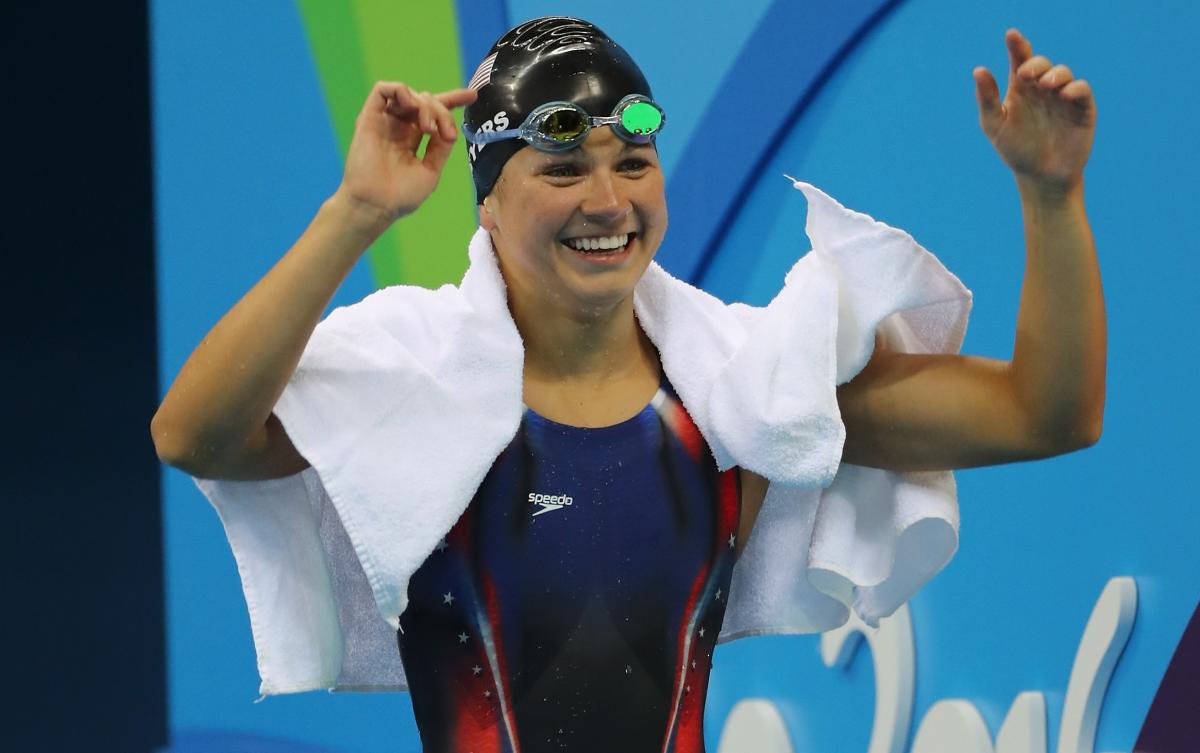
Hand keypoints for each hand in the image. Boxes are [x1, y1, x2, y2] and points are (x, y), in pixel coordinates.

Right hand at [335, 82, 477, 228]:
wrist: (377, 205)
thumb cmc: (401, 196)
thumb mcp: (430, 171)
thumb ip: (440, 148)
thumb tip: (450, 129)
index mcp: (411, 139)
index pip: (433, 113)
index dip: (453, 100)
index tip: (473, 96)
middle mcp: (398, 128)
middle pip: (425, 101)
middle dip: (442, 111)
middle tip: (445, 134)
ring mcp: (384, 122)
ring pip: (408, 94)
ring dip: (424, 104)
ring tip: (428, 127)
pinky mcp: (369, 119)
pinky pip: (382, 90)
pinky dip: (400, 90)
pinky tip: (411, 104)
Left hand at [973, 29, 1095, 192]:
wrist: (1040, 176)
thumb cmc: (1015, 150)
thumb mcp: (995, 125)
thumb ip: (987, 99)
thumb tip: (978, 69)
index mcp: (1020, 88)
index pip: (1019, 60)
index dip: (1017, 45)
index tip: (1011, 35)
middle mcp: (1042, 88)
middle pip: (1041, 64)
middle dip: (1035, 64)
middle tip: (1024, 74)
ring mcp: (1063, 97)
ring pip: (1062, 73)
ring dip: (1054, 74)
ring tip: (1046, 85)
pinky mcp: (1081, 108)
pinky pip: (1081, 90)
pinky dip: (1074, 88)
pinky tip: (1063, 94)